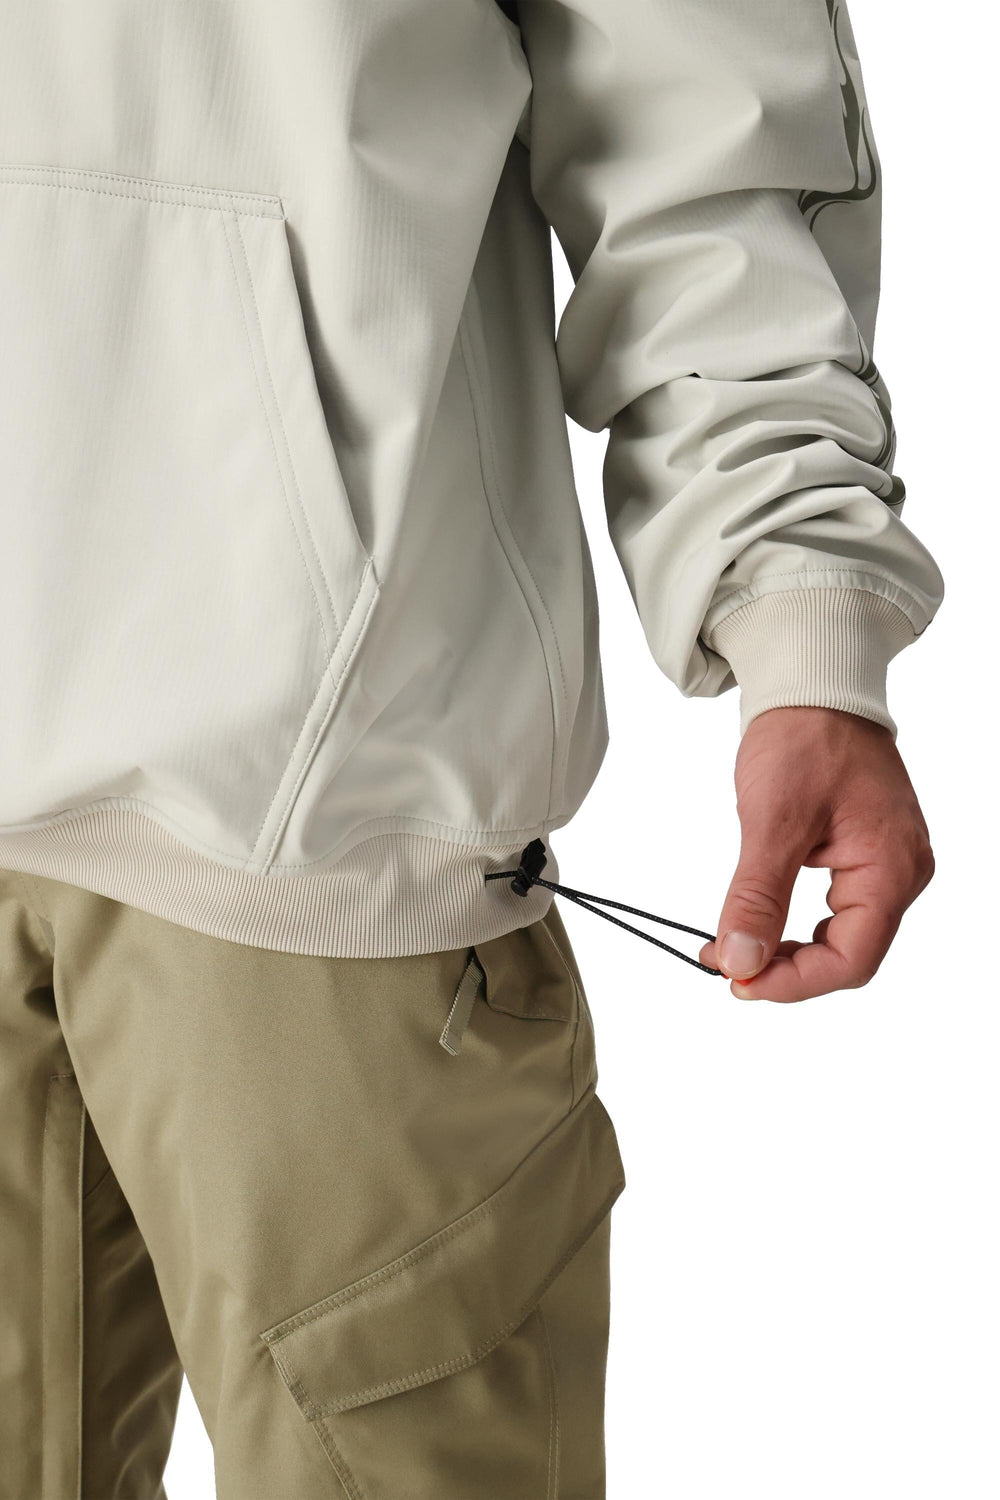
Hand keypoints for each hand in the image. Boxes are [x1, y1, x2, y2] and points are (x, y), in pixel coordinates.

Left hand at [697, 706, 934, 1001]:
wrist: (815, 686)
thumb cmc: (805, 737)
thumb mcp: (773, 820)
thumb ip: (758, 898)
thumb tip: (741, 961)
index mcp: (892, 869)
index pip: (851, 961)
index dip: (793, 982)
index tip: (738, 982)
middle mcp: (901, 873)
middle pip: (849, 956)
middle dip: (785, 969)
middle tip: (726, 965)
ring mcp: (888, 865)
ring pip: (842, 938)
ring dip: (788, 950)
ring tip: (734, 947)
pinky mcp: (867, 855)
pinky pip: (839, 911)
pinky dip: (795, 924)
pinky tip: (760, 921)